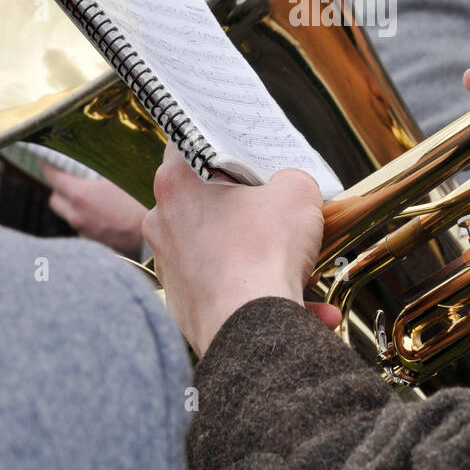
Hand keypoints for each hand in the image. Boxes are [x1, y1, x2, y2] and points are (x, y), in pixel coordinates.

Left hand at [43, 168, 147, 256]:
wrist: (154, 237)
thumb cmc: (141, 203)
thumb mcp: (122, 176)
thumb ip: (103, 166)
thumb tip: (97, 154)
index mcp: (80, 196)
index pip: (53, 177)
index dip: (48, 166)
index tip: (47, 160)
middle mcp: (76, 215)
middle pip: (55, 199)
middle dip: (59, 187)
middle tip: (70, 178)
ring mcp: (84, 231)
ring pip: (68, 214)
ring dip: (72, 204)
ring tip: (90, 195)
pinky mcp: (94, 241)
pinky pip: (82, 225)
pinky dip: (85, 216)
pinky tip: (103, 211)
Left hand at [141, 144, 339, 355]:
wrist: (251, 329)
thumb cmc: (263, 254)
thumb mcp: (297, 193)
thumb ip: (293, 179)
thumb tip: (291, 187)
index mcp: (178, 184)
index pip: (187, 144)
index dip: (217, 140)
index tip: (240, 147)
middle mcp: (164, 223)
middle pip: (205, 200)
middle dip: (243, 205)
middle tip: (275, 204)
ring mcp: (171, 266)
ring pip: (221, 250)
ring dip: (260, 256)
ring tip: (300, 265)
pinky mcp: (184, 304)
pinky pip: (228, 289)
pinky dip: (261, 295)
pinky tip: (305, 308)